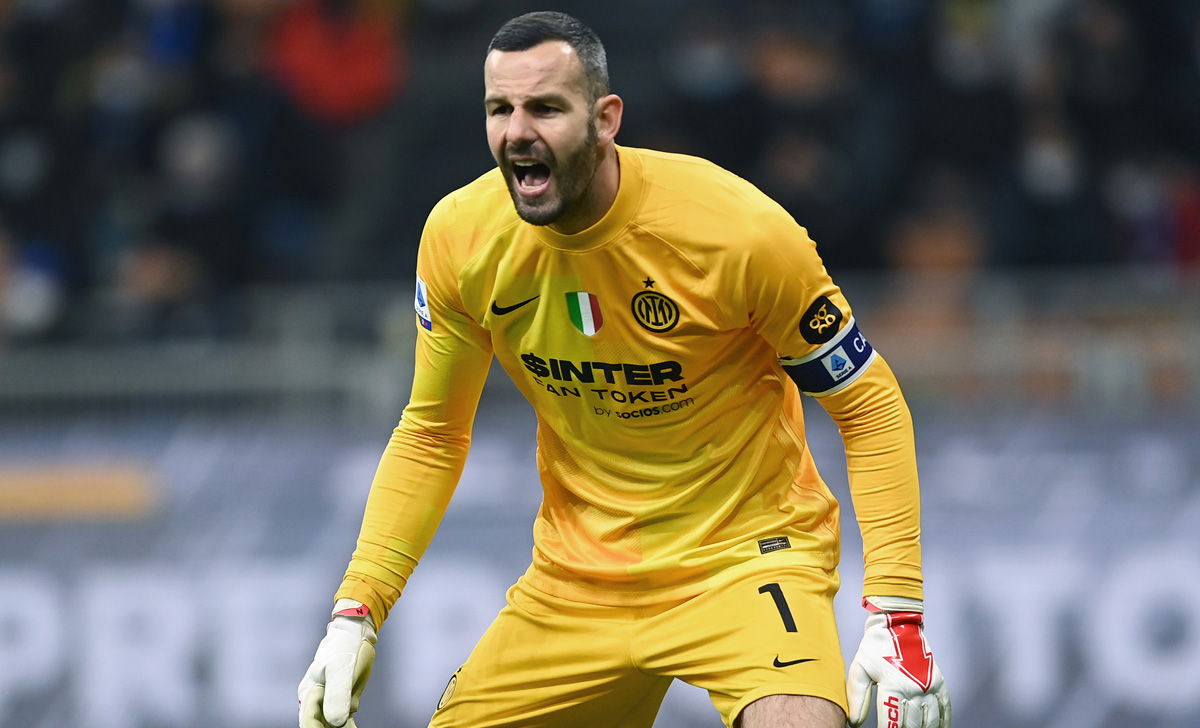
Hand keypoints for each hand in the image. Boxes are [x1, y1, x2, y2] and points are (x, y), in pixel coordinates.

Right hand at [298, 599, 377, 727]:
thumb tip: (335, 723)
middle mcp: (316, 699)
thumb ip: (337, 695)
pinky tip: (354, 727)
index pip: (310, 722)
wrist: (357, 632)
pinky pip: (343, 717)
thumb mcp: (342, 669)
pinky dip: (348, 725)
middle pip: (319, 725)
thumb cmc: (346, 646)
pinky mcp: (342, 699)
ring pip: (332, 724)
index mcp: (309, 692)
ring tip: (352, 727)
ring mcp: (329, 699)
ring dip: (341, 727)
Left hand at [846, 596, 950, 727]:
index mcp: (892, 686)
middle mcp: (913, 688)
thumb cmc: (875, 647)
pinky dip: (943, 721)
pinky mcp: (938, 682)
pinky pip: (946, 708)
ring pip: (930, 720)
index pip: (891, 721)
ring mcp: (929, 686)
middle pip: (912, 724)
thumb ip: (857, 697)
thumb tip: (854, 722)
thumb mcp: (859, 669)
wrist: (897, 624)